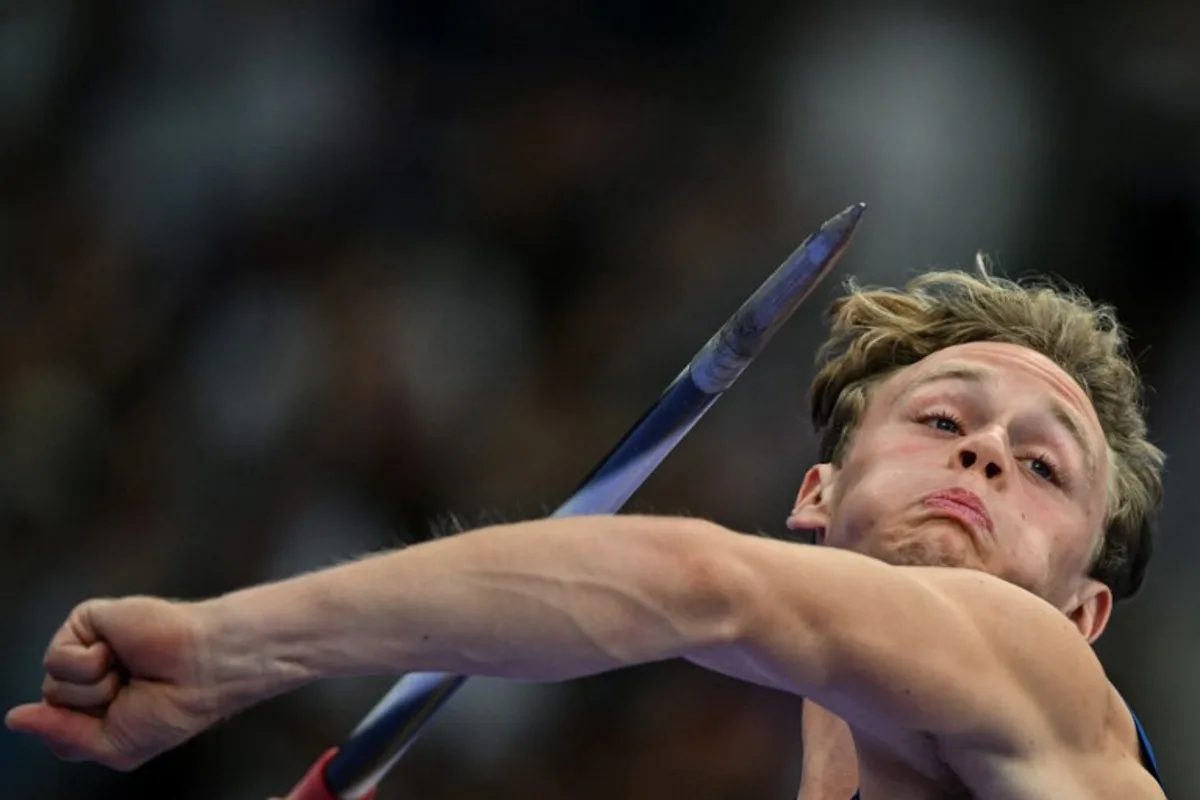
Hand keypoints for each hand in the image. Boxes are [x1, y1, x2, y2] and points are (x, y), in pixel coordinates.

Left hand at [5, 596, 225, 770]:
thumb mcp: (115, 745)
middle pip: (52, 705)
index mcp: (100, 704)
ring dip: (94, 688)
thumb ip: (62, 735)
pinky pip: (58, 658)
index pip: (56, 725)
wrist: (204, 667)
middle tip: (133, 692)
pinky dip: (89, 664)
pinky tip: (118, 653)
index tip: (119, 719)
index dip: (79, 730)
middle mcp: (90, 675)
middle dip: (91, 709)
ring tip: (131, 671)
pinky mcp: (87, 621)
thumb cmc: (174, 707)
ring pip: (51, 685)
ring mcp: (88, 647)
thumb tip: (14, 719)